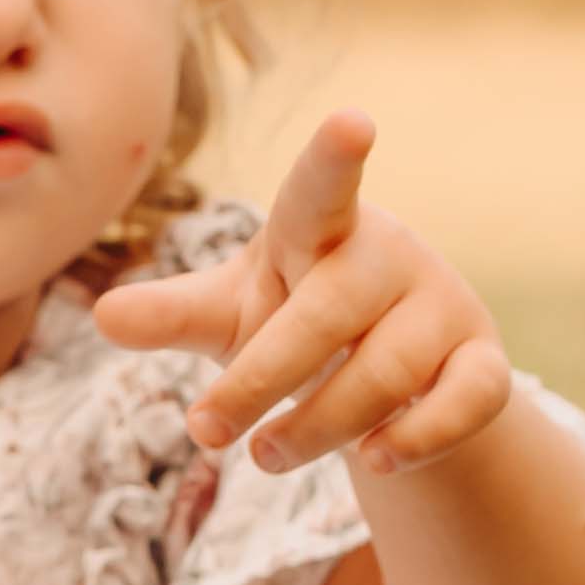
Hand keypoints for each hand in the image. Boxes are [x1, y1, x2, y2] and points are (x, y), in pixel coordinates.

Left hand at [94, 111, 516, 477]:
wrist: (392, 368)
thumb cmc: (297, 319)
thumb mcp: (232, 313)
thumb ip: (175, 312)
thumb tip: (103, 314)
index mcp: (322, 229)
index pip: (323, 189)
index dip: (334, 158)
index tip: (352, 122)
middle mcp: (390, 256)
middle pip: (329, 314)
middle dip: (262, 379)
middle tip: (207, 433)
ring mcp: (443, 307)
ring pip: (387, 373)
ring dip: (319, 427)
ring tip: (265, 457)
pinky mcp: (481, 362)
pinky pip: (469, 401)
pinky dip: (419, 441)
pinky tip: (375, 462)